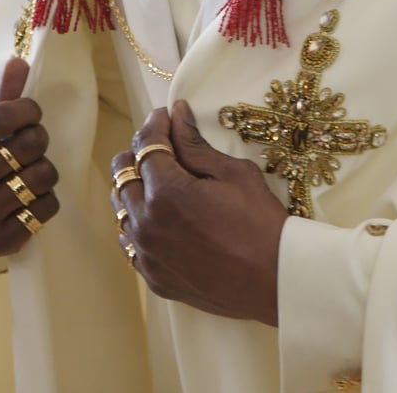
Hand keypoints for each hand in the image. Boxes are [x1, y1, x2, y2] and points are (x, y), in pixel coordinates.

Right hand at [0, 57, 58, 257]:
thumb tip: (21, 61)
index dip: (24, 109)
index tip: (30, 110)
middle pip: (25, 147)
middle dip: (38, 136)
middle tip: (32, 138)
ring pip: (40, 177)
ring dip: (45, 166)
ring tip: (31, 165)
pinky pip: (46, 208)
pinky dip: (46, 196)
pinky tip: (29, 192)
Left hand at [110, 102, 286, 324]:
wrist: (275, 282)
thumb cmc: (260, 224)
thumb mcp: (233, 173)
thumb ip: (195, 144)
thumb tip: (177, 114)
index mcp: (165, 193)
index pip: (146, 144)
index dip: (156, 123)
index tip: (168, 116)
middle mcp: (147, 224)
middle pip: (123, 172)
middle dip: (142, 152)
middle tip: (167, 148)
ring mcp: (147, 255)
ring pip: (122, 208)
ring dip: (137, 188)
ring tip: (164, 182)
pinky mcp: (154, 277)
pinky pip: (131, 242)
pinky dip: (140, 222)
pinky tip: (162, 217)